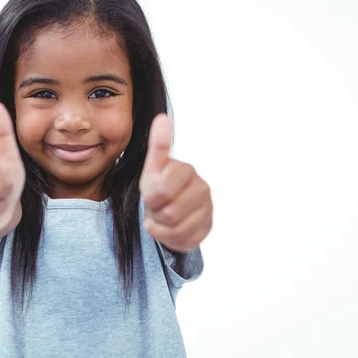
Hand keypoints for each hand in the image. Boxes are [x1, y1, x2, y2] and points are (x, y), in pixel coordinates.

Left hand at [139, 114, 212, 251]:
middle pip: (169, 211)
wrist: (167, 210)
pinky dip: (170, 238)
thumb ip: (158, 146)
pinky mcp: (207, 229)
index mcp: (186, 171)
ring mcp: (207, 209)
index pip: (162, 189)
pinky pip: (184, 241)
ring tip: (161, 217)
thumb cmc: (158, 187)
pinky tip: (169, 229)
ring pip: (176, 228)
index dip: (150, 196)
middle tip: (156, 207)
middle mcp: (202, 188)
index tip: (151, 192)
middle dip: (155, 212)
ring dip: (160, 227)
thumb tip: (162, 117)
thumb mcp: (152, 169)